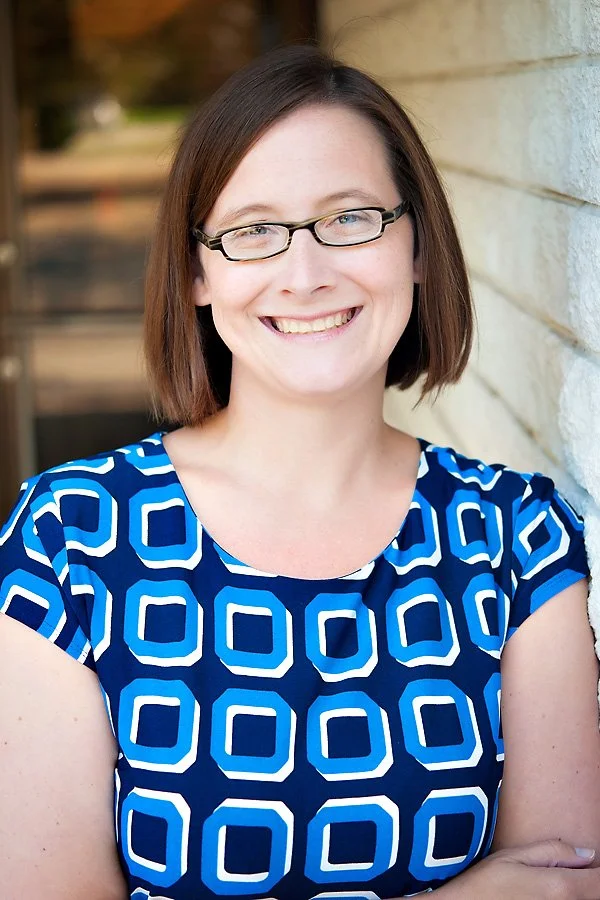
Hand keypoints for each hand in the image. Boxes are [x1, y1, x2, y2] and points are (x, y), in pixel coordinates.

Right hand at [434, 839, 599, 898]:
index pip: (599, 882)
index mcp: (558, 887)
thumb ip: (552, 852)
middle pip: (592, 895)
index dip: (598, 871)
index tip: (592, 865)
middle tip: (572, 871)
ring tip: (548, 883)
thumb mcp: (513, 857)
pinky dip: (563, 899)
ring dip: (576, 893)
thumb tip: (587, 854)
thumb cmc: (481, 885)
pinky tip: (542, 893)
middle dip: (589, 883)